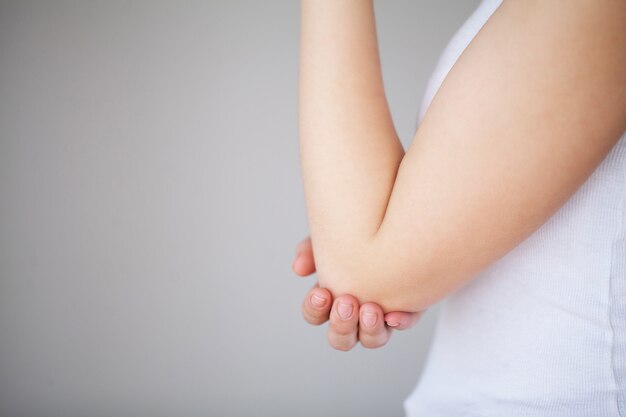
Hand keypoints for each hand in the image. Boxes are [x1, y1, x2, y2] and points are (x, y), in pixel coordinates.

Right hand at [292, 235, 424, 350]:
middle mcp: (355, 313)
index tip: (321, 293)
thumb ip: (311, 248)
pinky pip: (406, 323)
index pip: (314, 315)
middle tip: (346, 302)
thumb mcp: (330, 236)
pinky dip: (401, 322)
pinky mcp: (409, 306)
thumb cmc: (356, 231)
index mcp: (331, 297)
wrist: (391, 220)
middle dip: (342, 324)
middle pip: (340, 338)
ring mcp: (382, 315)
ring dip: (369, 329)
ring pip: (371, 339)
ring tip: (371, 308)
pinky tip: (395, 314)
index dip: (315, 309)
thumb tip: (298, 268)